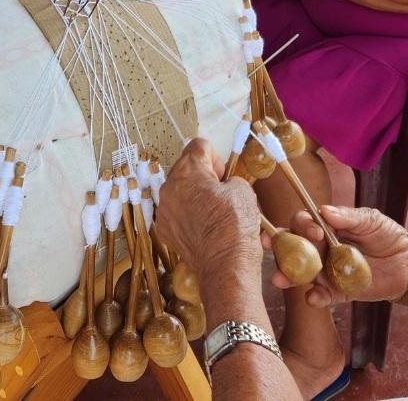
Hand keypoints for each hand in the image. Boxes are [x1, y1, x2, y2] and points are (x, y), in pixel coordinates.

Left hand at [156, 139, 261, 285]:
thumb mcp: (243, 189)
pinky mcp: (164, 229)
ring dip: (195, 194)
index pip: (199, 145)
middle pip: (186, 168)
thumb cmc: (235, 224)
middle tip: (222, 192)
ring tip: (214, 211)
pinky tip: (204, 225)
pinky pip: (176, 211)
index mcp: (188, 171)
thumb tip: (222, 184)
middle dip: (204, 175)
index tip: (224, 175)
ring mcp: (164, 210)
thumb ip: (228, 178)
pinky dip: (189, 213)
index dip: (216, 157)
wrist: (225, 263)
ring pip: (180, 190)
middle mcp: (169, 188)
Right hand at [270, 205, 407, 306]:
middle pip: (293, 248)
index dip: (302, 225)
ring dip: (288, 276)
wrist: (407, 264)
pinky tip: (313, 297)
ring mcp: (326, 272)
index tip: (314, 231)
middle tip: (275, 249)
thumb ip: (349, 217)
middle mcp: (320, 250)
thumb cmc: (387, 235)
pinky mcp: (336, 292)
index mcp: (326, 228)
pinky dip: (315, 297)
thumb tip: (324, 210)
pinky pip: (321, 296)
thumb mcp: (371, 221)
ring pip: (300, 274)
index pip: (303, 223)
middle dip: (281, 248)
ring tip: (280, 279)